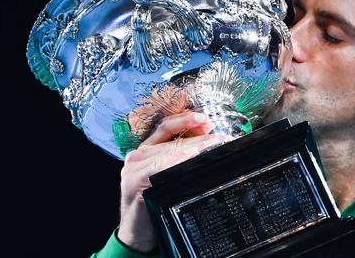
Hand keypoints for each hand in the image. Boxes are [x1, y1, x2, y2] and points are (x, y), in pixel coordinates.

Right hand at [116, 112, 230, 252]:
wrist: (136, 234)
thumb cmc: (154, 204)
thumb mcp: (166, 178)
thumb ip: (178, 159)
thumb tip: (204, 144)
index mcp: (145, 150)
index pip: (166, 126)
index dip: (187, 120)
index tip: (207, 121)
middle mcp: (137, 155)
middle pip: (172, 139)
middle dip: (199, 137)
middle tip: (220, 138)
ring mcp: (134, 167)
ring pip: (169, 151)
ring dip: (194, 147)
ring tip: (213, 146)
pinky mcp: (135, 180)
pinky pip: (159, 166)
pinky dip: (177, 160)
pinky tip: (191, 157)